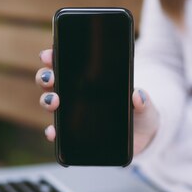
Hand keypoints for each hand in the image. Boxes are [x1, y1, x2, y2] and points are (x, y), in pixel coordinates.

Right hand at [35, 49, 159, 154]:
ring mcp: (73, 113)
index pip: (66, 63)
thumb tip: (137, 95)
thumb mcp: (145, 105)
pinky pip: (57, 131)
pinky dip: (52, 131)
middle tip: (50, 78)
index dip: (53, 57)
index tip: (49, 54)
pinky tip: (53, 131)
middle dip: (45, 77)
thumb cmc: (141, 114)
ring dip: (46, 100)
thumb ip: (143, 100)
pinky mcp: (74, 134)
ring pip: (50, 103)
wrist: (142, 138)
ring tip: (54, 101)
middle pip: (51, 81)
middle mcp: (76, 94)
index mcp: (89, 79)